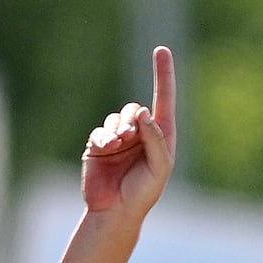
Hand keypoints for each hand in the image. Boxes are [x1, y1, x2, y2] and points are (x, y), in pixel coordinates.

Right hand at [79, 43, 176, 221]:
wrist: (114, 212)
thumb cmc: (143, 192)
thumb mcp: (159, 166)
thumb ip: (155, 138)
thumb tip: (143, 111)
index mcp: (160, 136)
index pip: (164, 99)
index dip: (163, 75)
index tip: (161, 51)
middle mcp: (140, 134)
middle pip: (134, 109)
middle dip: (131, 122)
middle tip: (129, 138)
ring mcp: (118, 139)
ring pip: (115, 118)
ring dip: (117, 131)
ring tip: (117, 147)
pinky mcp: (98, 146)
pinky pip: (99, 131)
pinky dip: (102, 138)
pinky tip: (104, 150)